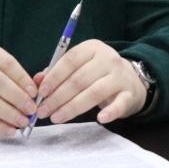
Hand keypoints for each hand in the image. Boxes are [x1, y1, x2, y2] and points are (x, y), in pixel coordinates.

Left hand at [33, 40, 148, 124]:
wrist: (131, 79)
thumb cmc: (97, 73)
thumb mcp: (80, 66)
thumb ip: (58, 72)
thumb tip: (37, 81)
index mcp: (92, 48)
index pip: (70, 60)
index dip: (54, 77)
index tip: (41, 93)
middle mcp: (107, 59)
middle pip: (79, 79)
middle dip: (58, 97)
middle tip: (43, 111)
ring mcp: (120, 76)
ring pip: (94, 93)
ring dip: (73, 107)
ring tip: (56, 117)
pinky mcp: (129, 93)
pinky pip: (119, 104)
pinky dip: (110, 112)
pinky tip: (99, 119)